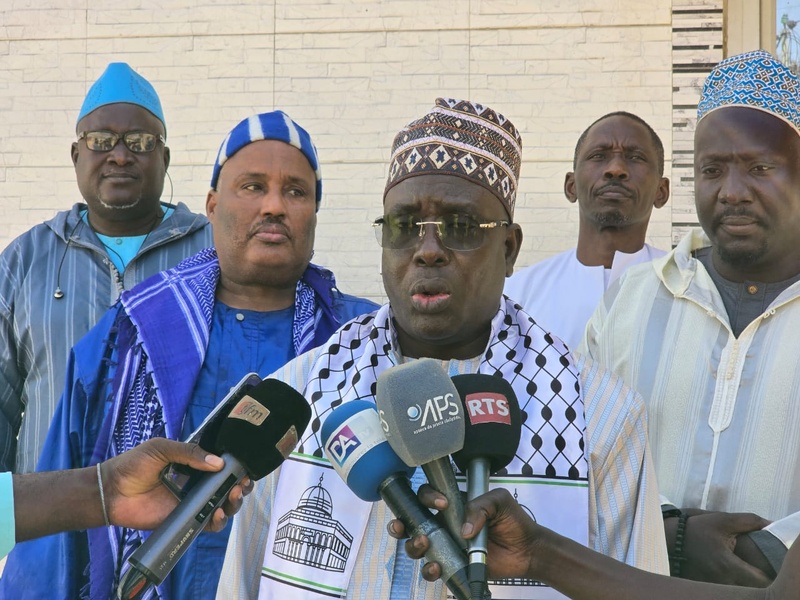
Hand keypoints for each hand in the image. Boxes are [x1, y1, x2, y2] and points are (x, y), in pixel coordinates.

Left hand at [101, 438, 252, 530]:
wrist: (111, 491)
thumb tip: (218, 463)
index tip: (244, 467)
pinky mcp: (184, 522)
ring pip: (222, 506)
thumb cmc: (133, 465)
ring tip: (232, 496)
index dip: (236, 467)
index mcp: (193, 464)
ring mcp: (191, 504)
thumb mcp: (161, 449)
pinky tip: (217, 513)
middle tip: (241, 483)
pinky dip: (217, 521)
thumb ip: (189, 453)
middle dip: (240, 486)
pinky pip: (206, 524)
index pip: (222, 466)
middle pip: (227, 487)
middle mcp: (196, 484)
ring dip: (233, 503)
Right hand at [388, 485, 539, 580]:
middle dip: (400, 523)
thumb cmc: (513, 521)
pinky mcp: (453, 565)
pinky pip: (433, 569)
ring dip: (413, 545)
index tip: (442, 504)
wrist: (527, 549)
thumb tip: (464, 529)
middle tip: (403, 526)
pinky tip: (436, 567)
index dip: (427, 497)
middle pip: (412, 522)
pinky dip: (429, 569)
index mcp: (452, 506)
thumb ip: (480, 506)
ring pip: (417, 546)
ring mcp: (447, 546)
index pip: (427, 497)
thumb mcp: (499, 501)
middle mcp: (444, 525)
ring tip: (424, 543)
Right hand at [674, 509, 771, 585]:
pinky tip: (733, 573)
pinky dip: (735, 584)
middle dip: (760, 580)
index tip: (769, 566)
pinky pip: (728, 590)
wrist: (669, 539)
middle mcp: (723, 582)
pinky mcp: (708, 588)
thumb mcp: (722, 520)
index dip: (771, 576)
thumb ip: (748, 521)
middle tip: (759, 568)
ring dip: (747, 583)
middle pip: (754, 590)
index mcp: (729, 566)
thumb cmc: (696, 529)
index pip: (762, 582)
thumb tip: (770, 524)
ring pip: (741, 591)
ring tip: (746, 570)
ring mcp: (714, 587)